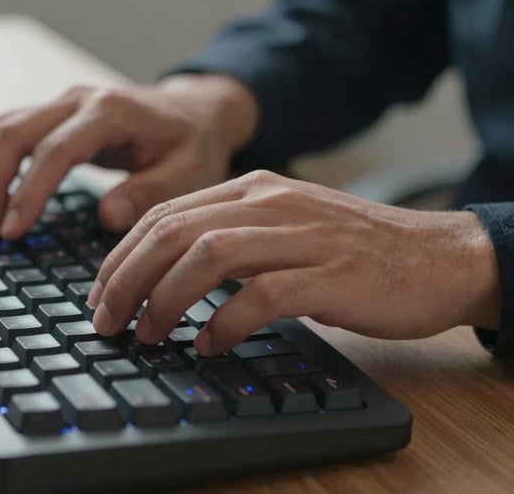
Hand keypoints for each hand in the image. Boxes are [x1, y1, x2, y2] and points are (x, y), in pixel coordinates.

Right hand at [0, 74, 257, 239]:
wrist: (194, 113)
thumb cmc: (193, 146)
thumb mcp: (189, 174)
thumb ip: (149, 193)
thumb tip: (107, 217)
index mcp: (111, 112)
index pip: (54, 150)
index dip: (28, 192)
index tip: (13, 232)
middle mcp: (79, 99)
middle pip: (12, 132)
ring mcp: (63, 103)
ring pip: (0, 127)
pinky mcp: (55, 113)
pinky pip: (8, 130)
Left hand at [88, 170, 499, 354]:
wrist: (433, 256)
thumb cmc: (350, 250)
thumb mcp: (279, 228)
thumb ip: (228, 239)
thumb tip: (164, 277)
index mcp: (250, 189)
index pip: (164, 215)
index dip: (121, 257)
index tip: (100, 294)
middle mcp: (267, 203)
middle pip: (173, 233)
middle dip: (126, 279)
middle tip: (107, 321)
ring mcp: (299, 235)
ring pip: (207, 256)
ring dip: (164, 299)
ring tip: (148, 334)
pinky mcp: (328, 273)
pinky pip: (261, 295)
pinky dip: (225, 322)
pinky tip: (208, 344)